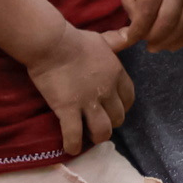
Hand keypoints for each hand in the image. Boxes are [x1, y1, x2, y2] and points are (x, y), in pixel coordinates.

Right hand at [25, 28, 137, 157]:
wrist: (52, 43)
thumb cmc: (75, 39)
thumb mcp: (102, 38)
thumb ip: (117, 40)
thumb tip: (131, 34)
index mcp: (116, 74)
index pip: (129, 98)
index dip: (123, 107)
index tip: (113, 109)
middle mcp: (107, 91)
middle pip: (118, 118)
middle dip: (110, 123)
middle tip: (98, 123)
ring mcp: (88, 102)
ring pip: (103, 131)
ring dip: (97, 137)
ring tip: (88, 137)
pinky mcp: (68, 109)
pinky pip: (74, 134)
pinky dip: (73, 145)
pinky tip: (70, 148)